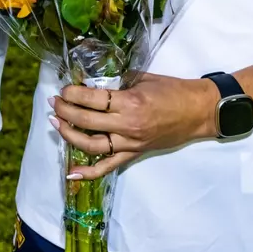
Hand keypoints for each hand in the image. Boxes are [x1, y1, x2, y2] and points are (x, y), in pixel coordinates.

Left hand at [49, 73, 217, 180]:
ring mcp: (131, 143)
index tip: (63, 90)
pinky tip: (71, 173)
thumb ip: (117, 81)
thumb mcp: (142, 78)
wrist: (198, 112)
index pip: (93, 99)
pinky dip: (89, 172)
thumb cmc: (171, 90)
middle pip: (87, 121)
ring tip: (56, 123)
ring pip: (92, 145)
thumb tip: (92, 81)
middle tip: (54, 103)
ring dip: (70, 135)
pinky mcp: (135, 154)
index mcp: (130, 102)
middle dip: (65, 111)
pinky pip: (109, 166)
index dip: (73, 94)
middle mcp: (128, 125)